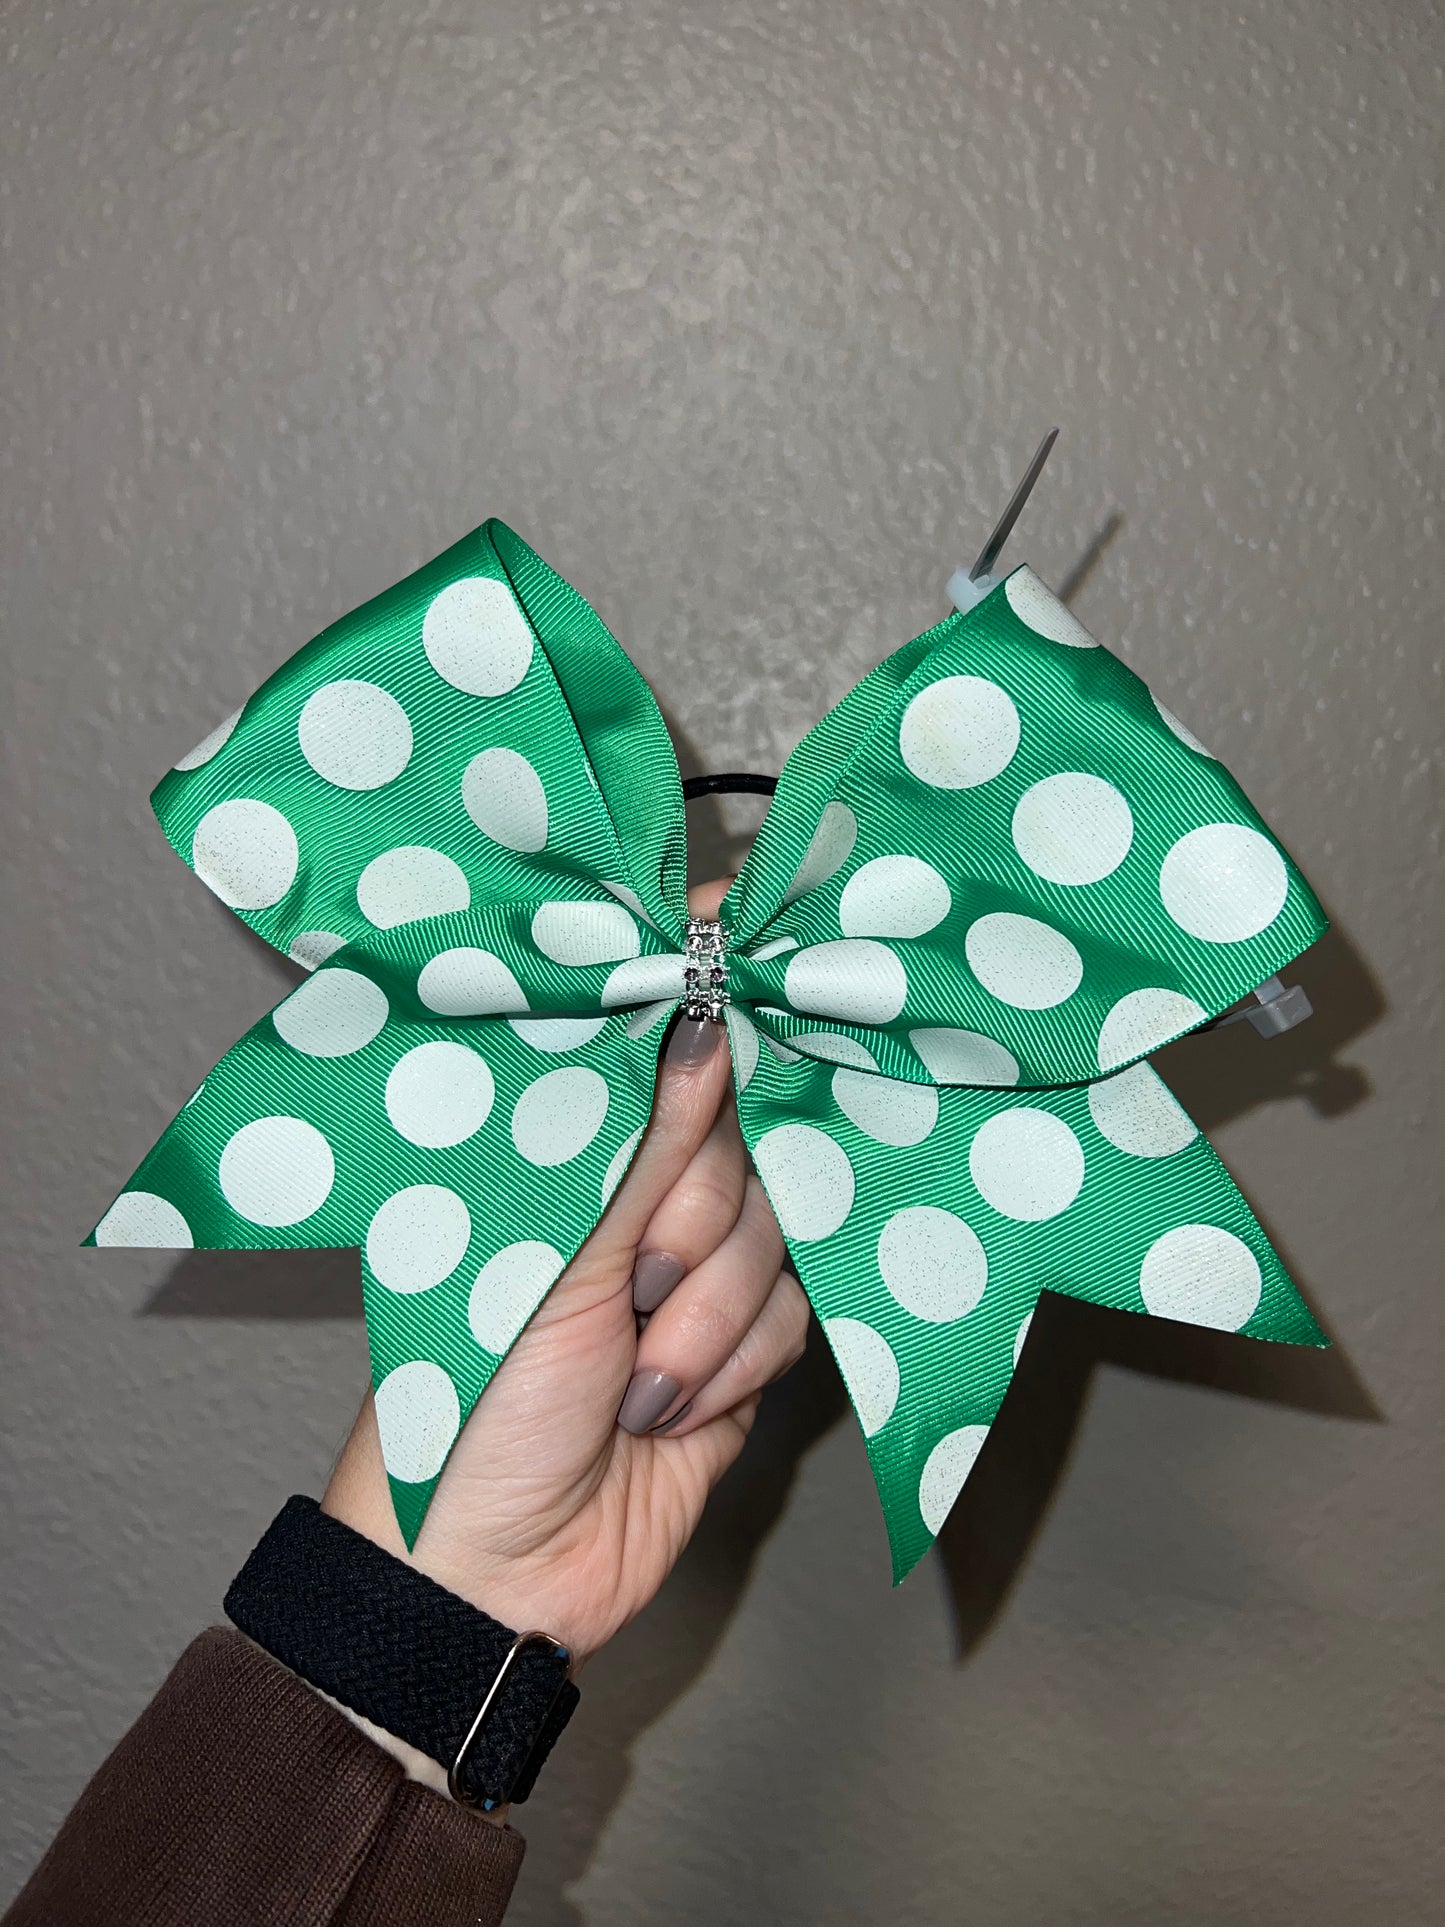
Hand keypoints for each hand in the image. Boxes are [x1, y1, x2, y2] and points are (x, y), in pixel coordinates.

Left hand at [323, 879, 807, 1664]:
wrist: (491, 1580)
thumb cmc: (476, 1406)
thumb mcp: (554, 1258)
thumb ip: (644, 1140)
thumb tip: (703, 1012)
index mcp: (572, 1160)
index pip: (662, 1049)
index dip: (710, 1003)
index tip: (750, 961)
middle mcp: (639, 1204)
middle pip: (747, 1145)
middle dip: (705, 1219)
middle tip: (635, 1282)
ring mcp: (696, 1279)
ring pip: (779, 1237)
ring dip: (715, 1316)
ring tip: (637, 1376)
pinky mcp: (740, 1355)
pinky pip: (793, 1319)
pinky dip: (737, 1366)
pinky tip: (671, 1412)